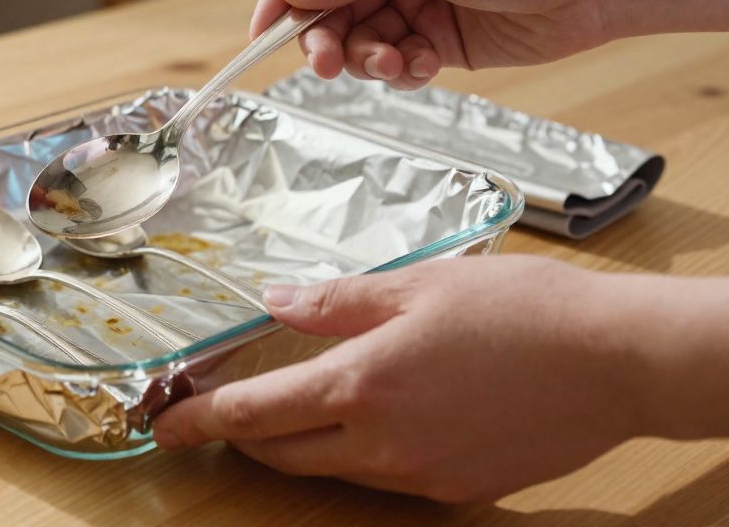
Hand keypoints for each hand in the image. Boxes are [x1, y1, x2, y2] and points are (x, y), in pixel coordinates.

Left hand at [153, 256, 659, 502]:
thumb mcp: (417, 286)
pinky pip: (382, 477)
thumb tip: (274, 301)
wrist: (612, 361)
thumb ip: (335, 301)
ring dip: (297, 443)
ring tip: (293, 406)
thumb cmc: (517, 310)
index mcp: (361, 384)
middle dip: (242, 434)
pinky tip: (371, 417)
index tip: (166, 425)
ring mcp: (419, 474)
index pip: (253, 414)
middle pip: (281, 451)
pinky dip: (355, 452)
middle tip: (223, 409)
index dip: (200, 421)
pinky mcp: (455, 490)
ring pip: (330, 468)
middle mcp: (381, 442)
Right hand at [251, 0, 618, 88]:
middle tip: (328, 66)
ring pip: (360, 43)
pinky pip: (396, 64)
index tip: (260, 36)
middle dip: (326, 40)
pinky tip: (424, 67)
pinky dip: (402, 71)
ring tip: (397, 63)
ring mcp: (415, 4)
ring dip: (368, 60)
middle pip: (329, 10)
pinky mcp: (438, 42)